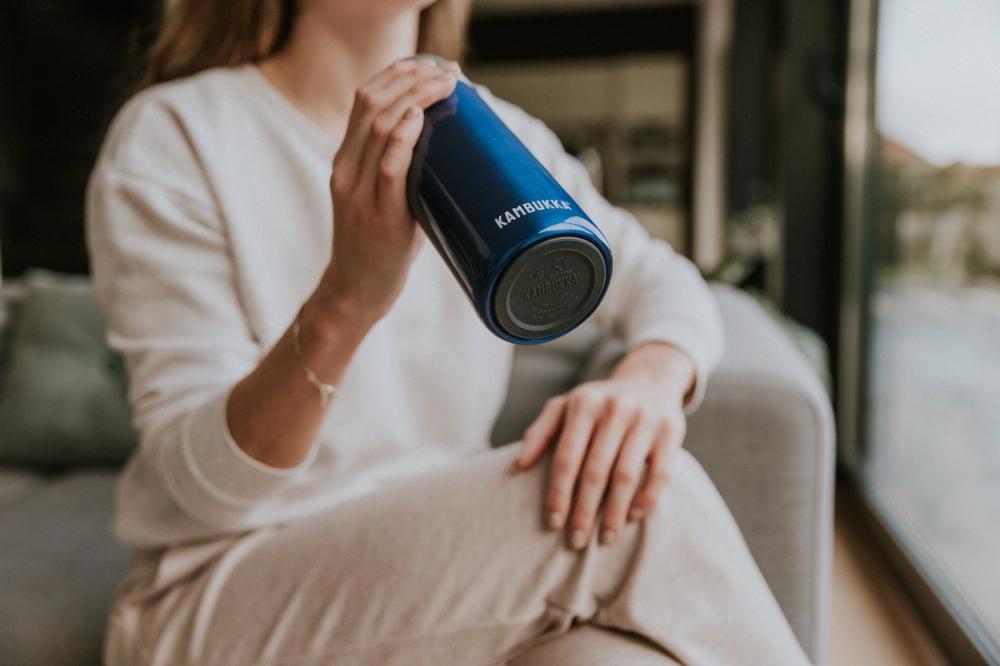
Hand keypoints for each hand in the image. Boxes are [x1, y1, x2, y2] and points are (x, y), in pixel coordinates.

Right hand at [316, 57, 460, 327]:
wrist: (355, 292)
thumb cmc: (378, 247)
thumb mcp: (384, 199)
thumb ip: (407, 173)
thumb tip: (459, 150)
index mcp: (346, 160)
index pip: (364, 98)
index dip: (398, 74)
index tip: (433, 66)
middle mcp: (346, 170)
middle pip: (371, 102)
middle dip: (412, 78)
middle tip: (449, 73)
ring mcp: (358, 193)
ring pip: (378, 127)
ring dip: (416, 99)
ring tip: (446, 86)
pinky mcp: (377, 218)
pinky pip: (388, 169)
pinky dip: (404, 138)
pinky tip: (421, 120)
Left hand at [514, 342, 694, 548]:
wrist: (650, 380)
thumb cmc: (598, 403)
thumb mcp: (565, 406)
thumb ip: (540, 433)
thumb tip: (519, 466)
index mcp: (584, 404)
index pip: (567, 457)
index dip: (558, 492)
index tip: (553, 522)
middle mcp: (615, 409)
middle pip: (595, 471)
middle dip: (584, 511)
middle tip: (576, 541)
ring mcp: (645, 419)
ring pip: (626, 476)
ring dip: (614, 513)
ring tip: (606, 539)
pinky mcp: (671, 432)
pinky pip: (660, 473)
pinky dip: (646, 499)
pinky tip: (633, 517)